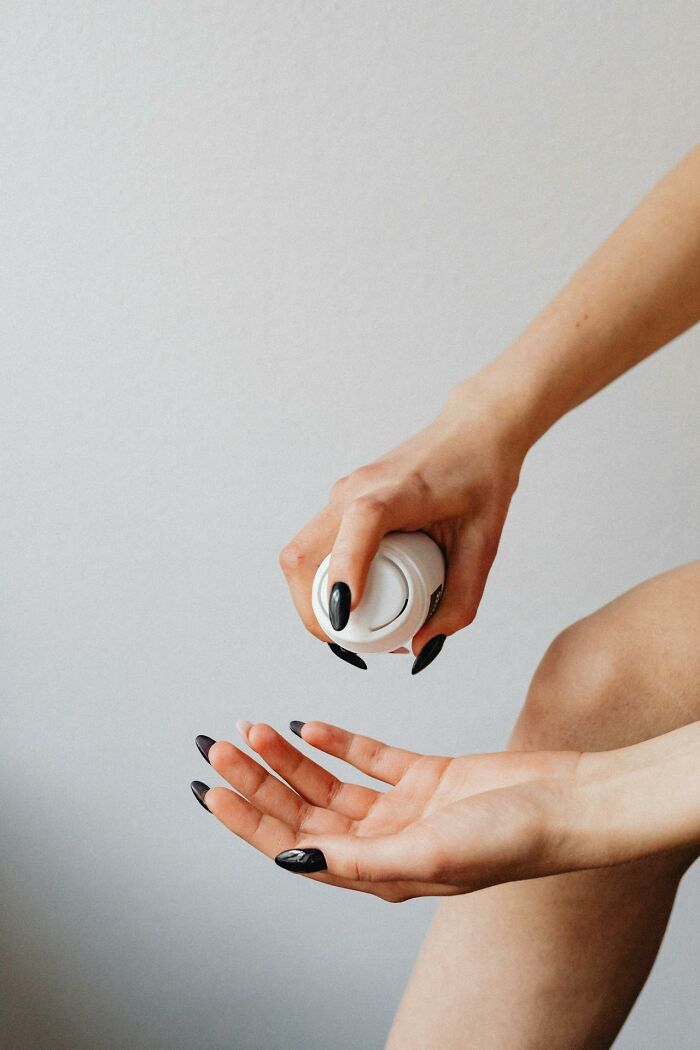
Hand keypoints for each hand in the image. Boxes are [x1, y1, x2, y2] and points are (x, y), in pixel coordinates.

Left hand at [192, 720, 584, 900]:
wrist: (568, 802)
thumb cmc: (511, 838)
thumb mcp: (429, 853)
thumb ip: (360, 858)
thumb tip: (293, 860)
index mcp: (378, 871)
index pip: (293, 846)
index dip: (249, 820)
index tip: (211, 792)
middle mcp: (384, 842)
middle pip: (303, 811)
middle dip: (259, 780)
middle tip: (221, 746)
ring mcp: (404, 808)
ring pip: (329, 783)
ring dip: (291, 758)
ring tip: (257, 728)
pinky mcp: (427, 776)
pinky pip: (369, 758)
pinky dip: (338, 742)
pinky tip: (310, 725)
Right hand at [279, 376, 528, 670]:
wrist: (473, 431)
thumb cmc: (481, 478)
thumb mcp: (484, 544)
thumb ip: (460, 599)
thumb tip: (422, 647)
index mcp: (395, 492)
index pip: (358, 525)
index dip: (345, 570)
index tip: (345, 614)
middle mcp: (355, 491)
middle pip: (304, 555)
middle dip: (314, 610)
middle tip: (349, 644)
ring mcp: (340, 495)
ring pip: (299, 555)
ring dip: (310, 599)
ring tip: (349, 629)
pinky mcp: (339, 503)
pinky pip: (311, 549)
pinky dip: (318, 583)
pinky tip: (349, 604)